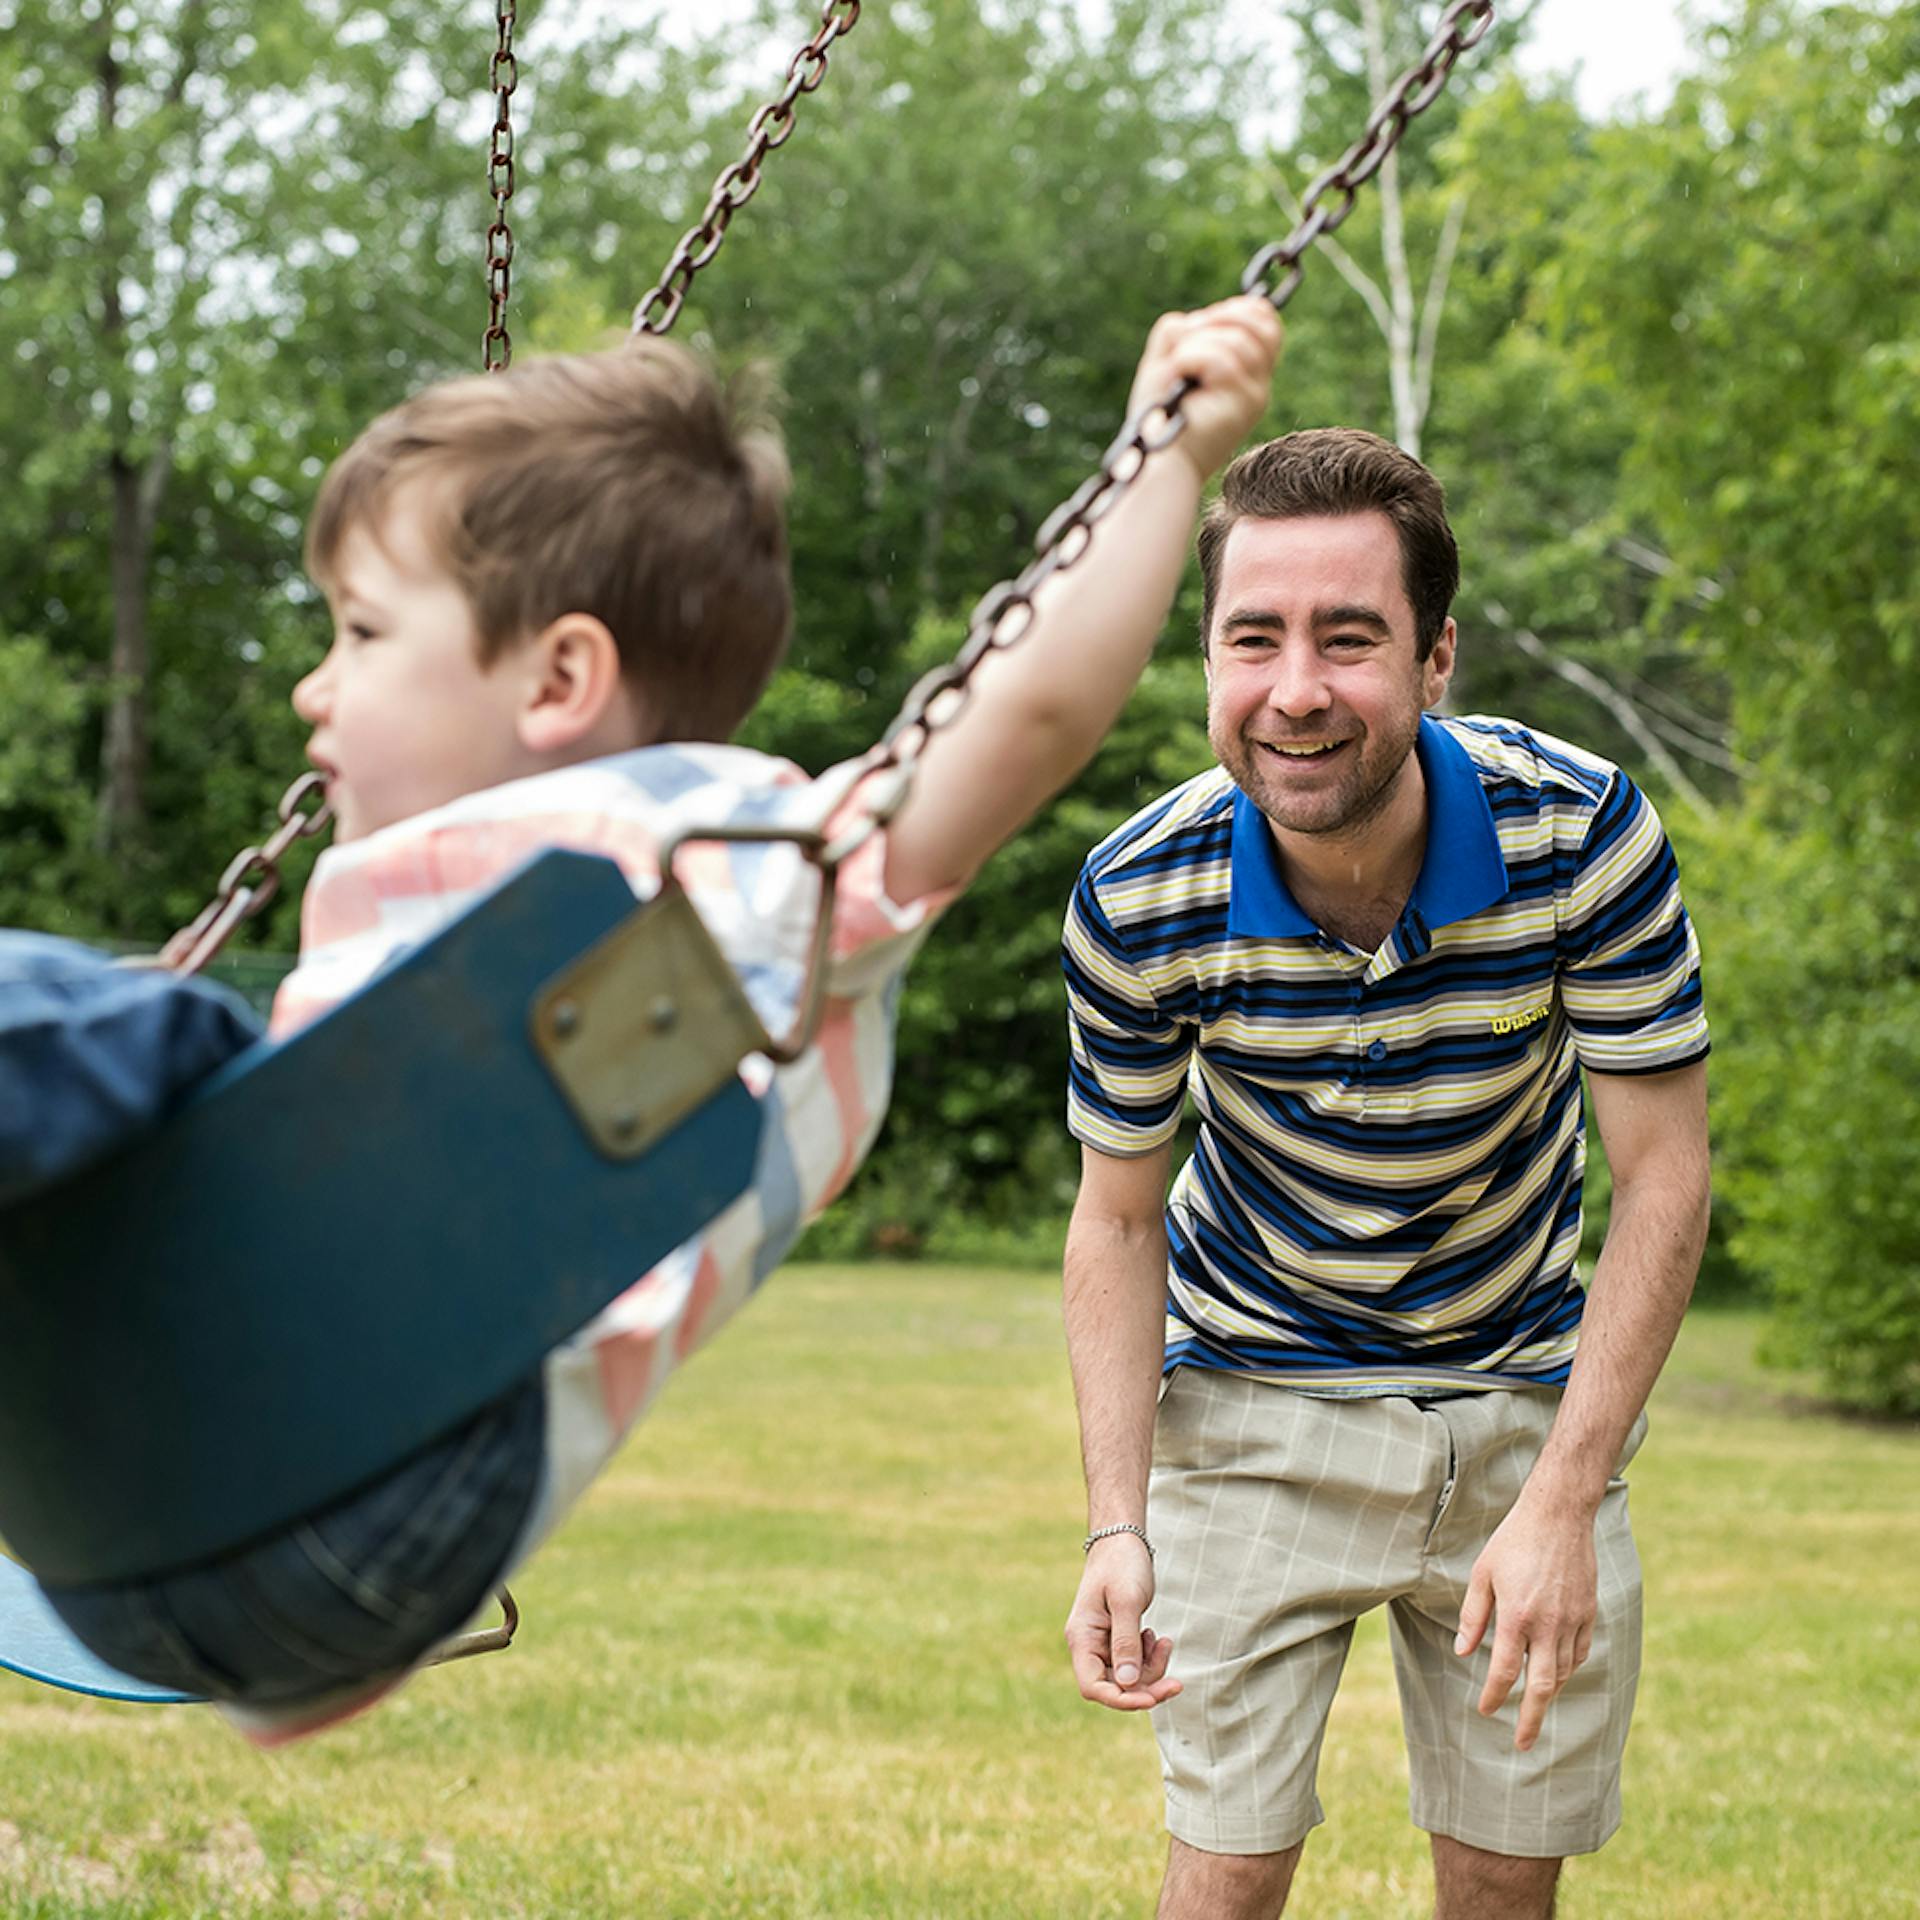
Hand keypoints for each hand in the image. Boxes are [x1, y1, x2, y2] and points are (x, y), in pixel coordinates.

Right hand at [1064, 1534, 1180, 1711]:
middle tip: (1177, 1684)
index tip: (1152, 1698)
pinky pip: (1133, 1663)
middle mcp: (1088, 1644)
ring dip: (1151, 1670)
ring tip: (1164, 1642)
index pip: (1093, 1686)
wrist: (1123, 1539)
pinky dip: (1149, 1657)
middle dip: (1146, 1687)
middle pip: (1114, 1687)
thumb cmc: (1122, 1564)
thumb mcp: (1127, 1601)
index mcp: (1081, 1637)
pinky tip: (1158, 1639)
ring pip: (1127, 1678)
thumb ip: (1126, 1642)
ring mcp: (1101, 1642)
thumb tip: (1128, 1685)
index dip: (1122, 1699)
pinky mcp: (1116, 1638)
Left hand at [1126, 294, 1283, 484]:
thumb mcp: (1166, 362)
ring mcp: (1255, 397)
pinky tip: (1174, 378)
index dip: (1237, 310)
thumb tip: (1193, 319)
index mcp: (1248, 375)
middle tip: (1182, 347)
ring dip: (1194, 344)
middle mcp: (1258, 386)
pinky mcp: (1243, 407)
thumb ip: (1181, 331)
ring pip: (1236, 340)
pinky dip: (1188, 358)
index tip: (1200, 327)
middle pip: (1259, 324)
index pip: (1267, 324)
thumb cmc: (1158, 419)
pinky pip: (1221, 360)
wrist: (1158, 464)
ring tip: (1174, 372)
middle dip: (1214, 320)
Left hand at [1454, 1493, 1599, 1751]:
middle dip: (1531, 1719)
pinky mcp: (1589, 1613)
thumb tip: (1464, 1653)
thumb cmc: (1513, 1541)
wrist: (1558, 1516)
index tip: (1486, 1710)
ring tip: (1534, 1708)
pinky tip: (1555, 1674)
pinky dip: (1566, 1670)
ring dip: (1547, 1694)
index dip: (1494, 1695)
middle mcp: (1548, 1624)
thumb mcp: (1482, 1574)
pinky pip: (1579, 1654)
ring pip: (1562, 1673)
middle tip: (1523, 1744)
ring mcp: (1572, 1621)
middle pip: (1541, 1686)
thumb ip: (1474, 1616)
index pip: (1505, 1670)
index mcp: (1517, 1615)